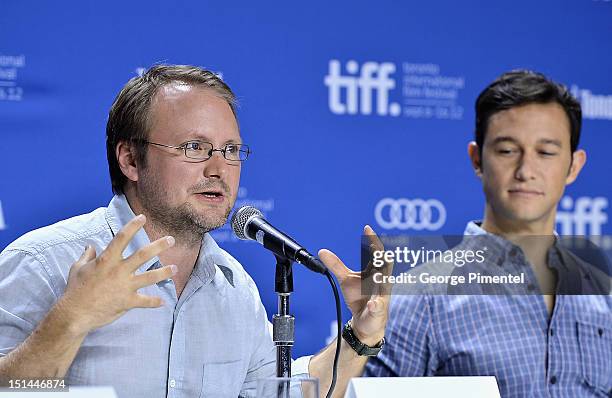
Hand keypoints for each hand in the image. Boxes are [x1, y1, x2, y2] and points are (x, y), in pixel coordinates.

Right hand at [57, 215, 175, 334]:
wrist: (74, 314)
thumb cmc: (75, 290)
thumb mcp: (77, 269)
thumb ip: (86, 256)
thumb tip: (90, 246)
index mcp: (106, 260)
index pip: (121, 238)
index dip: (133, 226)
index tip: (143, 218)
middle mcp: (118, 271)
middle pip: (143, 255)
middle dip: (159, 246)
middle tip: (171, 239)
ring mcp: (124, 286)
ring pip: (149, 277)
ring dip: (164, 272)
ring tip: (175, 268)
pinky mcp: (127, 302)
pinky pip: (145, 301)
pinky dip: (154, 302)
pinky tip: (163, 302)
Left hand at [319, 225, 392, 345]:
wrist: (364, 322)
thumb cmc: (359, 297)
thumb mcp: (345, 279)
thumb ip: (336, 265)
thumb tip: (321, 251)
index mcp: (375, 271)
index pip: (376, 253)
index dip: (372, 240)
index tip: (367, 228)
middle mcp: (382, 281)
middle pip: (385, 265)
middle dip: (381, 256)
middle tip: (375, 246)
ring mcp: (382, 296)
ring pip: (385, 285)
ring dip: (381, 279)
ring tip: (376, 274)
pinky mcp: (378, 310)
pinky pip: (378, 307)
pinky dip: (375, 305)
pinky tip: (372, 304)